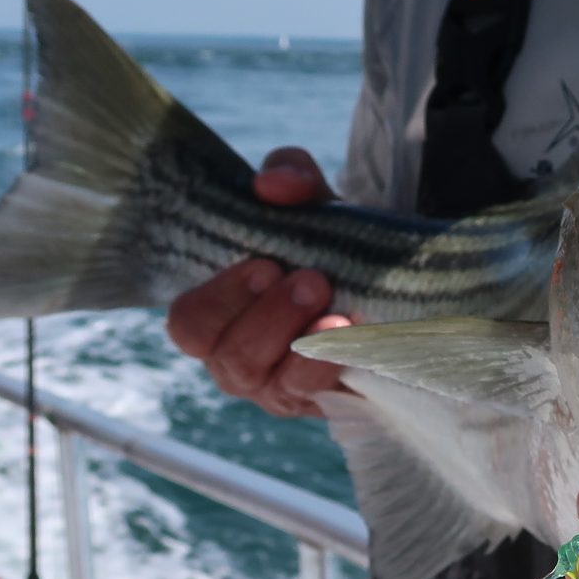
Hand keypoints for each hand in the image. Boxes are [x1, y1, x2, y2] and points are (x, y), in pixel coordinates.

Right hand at [165, 148, 349, 416]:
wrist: (388, 278)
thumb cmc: (324, 242)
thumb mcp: (309, 201)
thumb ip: (290, 175)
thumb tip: (273, 186)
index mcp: (218, 317)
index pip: (190, 324)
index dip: (221, 300)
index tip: (264, 264)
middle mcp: (240, 361)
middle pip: (232, 358)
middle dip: (270, 319)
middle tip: (311, 280)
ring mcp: (282, 389)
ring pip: (277, 384)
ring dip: (307, 344)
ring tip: (339, 310)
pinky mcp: (325, 403)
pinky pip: (323, 398)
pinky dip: (337, 367)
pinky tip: (356, 339)